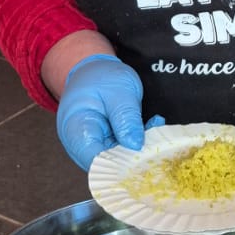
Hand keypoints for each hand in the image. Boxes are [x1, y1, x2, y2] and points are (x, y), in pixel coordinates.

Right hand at [57, 54, 161, 170]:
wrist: (93, 68)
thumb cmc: (99, 75)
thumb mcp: (118, 90)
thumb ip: (126, 117)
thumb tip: (136, 146)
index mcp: (75, 129)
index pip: (94, 160)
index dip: (119, 165)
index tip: (144, 158)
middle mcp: (82, 143)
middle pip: (108, 163)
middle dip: (134, 157)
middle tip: (158, 143)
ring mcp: (95, 144)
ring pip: (119, 158)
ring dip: (140, 148)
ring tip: (156, 127)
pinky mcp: (107, 143)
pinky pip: (124, 149)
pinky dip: (139, 141)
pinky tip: (153, 126)